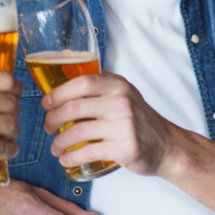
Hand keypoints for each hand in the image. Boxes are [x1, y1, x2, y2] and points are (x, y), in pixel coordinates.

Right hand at [0, 69, 20, 168]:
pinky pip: (1, 147)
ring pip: (10, 125)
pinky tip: (10, 150)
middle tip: (9, 117)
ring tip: (10, 134)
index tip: (15, 94)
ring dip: (13, 131)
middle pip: (11, 103)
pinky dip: (9, 150)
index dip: (15, 88)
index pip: (6, 80)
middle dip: (13, 111)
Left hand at [42, 70, 174, 176]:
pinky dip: (72, 156)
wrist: (168, 146)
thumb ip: (96, 79)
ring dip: (60, 141)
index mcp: (116, 85)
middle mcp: (121, 102)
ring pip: (78, 132)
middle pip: (75, 107)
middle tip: (48, 127)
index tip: (46, 103)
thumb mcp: (120, 91)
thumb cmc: (136, 117)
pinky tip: (66, 158)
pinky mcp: (126, 148)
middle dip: (53, 118)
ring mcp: (125, 126)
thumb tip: (63, 56)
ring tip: (55, 147)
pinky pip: (90, 152)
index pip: (81, 82)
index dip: (58, 92)